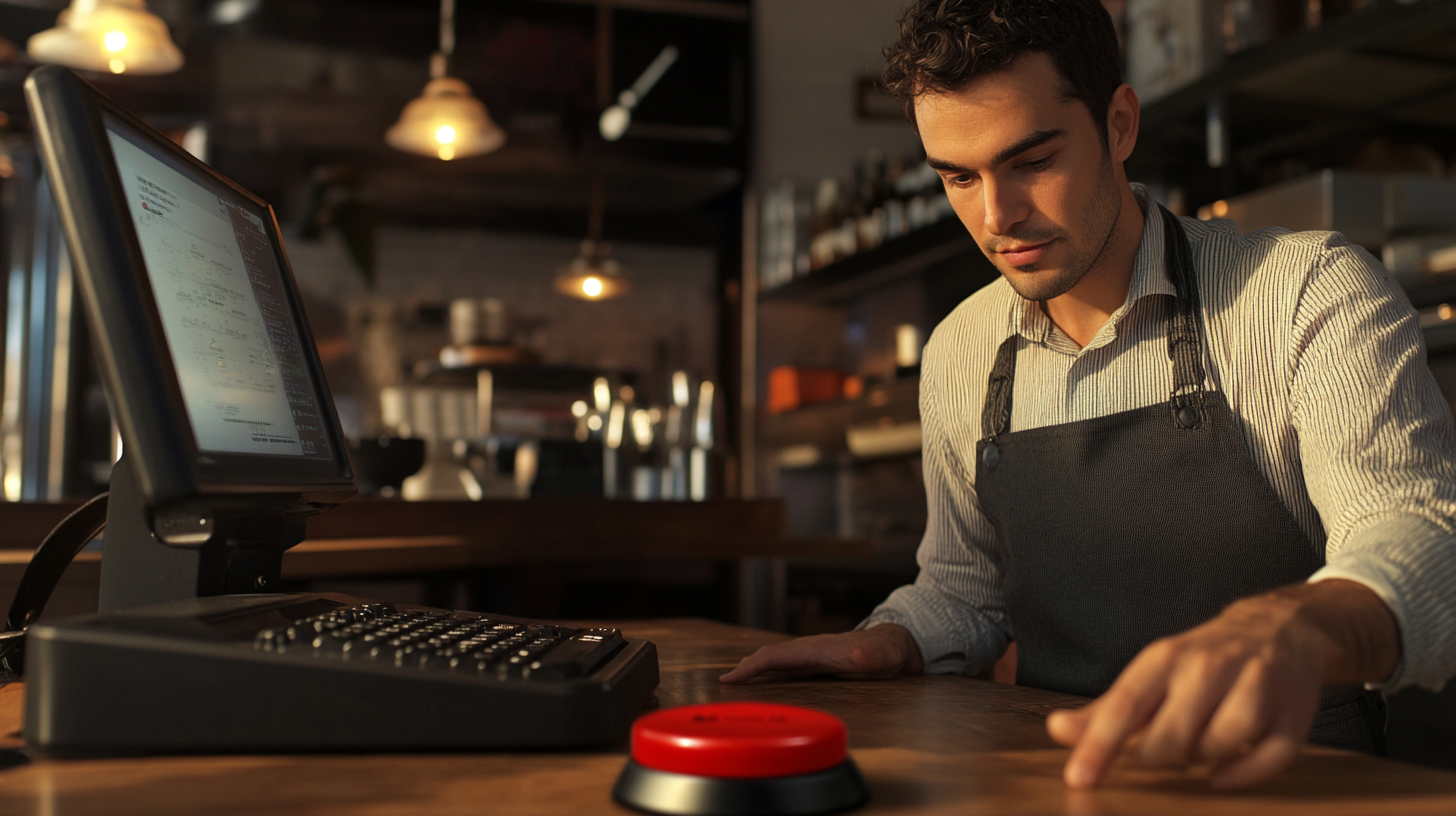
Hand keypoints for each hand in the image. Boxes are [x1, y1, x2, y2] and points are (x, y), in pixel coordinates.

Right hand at [719, 624, 923, 683]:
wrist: (899, 645)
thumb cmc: (889, 651)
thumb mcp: (882, 655)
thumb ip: (869, 655)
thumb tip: (855, 654)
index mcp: (818, 648)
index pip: (776, 656)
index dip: (752, 667)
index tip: (731, 679)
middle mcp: (811, 649)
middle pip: (771, 656)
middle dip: (746, 667)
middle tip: (725, 683)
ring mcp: (815, 655)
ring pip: (777, 659)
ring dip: (756, 668)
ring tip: (737, 679)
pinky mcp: (820, 663)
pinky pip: (788, 666)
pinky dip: (771, 671)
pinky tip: (766, 679)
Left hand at [1045, 579, 1398, 790]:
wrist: (1277, 627)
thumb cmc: (1201, 661)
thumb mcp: (1150, 675)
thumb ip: (1105, 710)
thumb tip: (1058, 731)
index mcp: (1165, 658)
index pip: (1124, 707)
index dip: (1098, 747)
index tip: (1078, 780)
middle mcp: (1208, 667)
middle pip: (1170, 739)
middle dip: (1161, 756)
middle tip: (1168, 744)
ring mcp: (1255, 685)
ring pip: (1219, 746)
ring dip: (1204, 760)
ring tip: (1201, 743)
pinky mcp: (1294, 710)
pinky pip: (1268, 758)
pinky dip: (1244, 772)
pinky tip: (1226, 771)